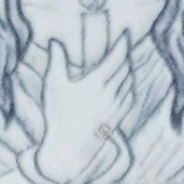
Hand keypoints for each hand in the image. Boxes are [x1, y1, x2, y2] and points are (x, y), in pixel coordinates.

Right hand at [32, 33, 134, 183]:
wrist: (68, 150)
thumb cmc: (58, 117)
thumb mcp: (53, 86)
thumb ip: (56, 61)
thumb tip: (55, 41)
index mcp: (96, 83)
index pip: (117, 58)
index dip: (123, 44)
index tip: (127, 34)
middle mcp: (110, 94)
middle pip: (125, 68)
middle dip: (125, 55)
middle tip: (123, 46)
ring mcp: (115, 108)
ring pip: (129, 82)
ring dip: (129, 70)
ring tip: (124, 62)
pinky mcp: (116, 119)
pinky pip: (130, 98)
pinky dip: (130, 87)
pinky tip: (126, 84)